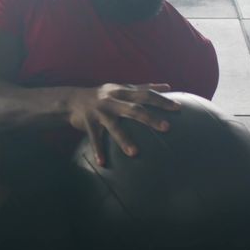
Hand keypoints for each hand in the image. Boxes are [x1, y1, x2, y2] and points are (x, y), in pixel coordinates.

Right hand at [67, 83, 181, 165]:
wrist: (71, 100)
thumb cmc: (102, 95)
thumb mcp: (121, 88)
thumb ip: (142, 88)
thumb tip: (167, 86)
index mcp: (121, 91)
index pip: (145, 93)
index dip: (161, 99)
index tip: (178, 107)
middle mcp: (111, 99)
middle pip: (134, 108)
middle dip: (150, 118)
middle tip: (166, 128)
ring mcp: (99, 111)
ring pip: (114, 126)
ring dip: (124, 140)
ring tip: (135, 153)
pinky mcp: (87, 122)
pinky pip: (95, 138)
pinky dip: (98, 150)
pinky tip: (102, 163)